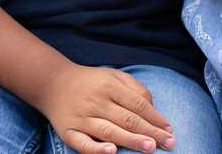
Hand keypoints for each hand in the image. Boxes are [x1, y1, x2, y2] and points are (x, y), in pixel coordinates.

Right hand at [34, 63, 175, 153]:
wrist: (51, 83)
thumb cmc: (90, 82)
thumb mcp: (112, 75)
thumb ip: (134, 88)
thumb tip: (152, 107)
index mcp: (108, 86)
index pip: (138, 104)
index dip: (156, 117)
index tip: (170, 130)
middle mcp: (95, 101)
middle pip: (127, 118)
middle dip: (150, 132)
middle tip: (168, 143)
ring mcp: (81, 117)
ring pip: (109, 131)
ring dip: (131, 140)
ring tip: (149, 148)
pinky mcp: (68, 131)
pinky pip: (83, 143)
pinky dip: (97, 149)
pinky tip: (112, 152)